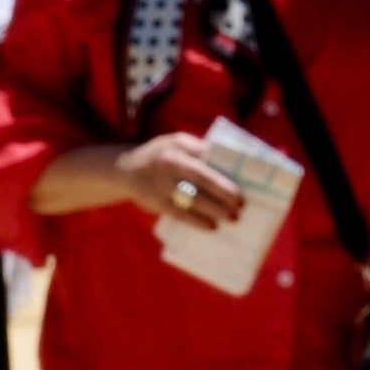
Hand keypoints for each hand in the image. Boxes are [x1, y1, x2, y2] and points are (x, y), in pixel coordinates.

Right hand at [122, 132, 243, 228]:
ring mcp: (162, 183)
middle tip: (241, 204)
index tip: (245, 182)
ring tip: (232, 217)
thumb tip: (230, 164)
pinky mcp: (156, 201)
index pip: (208, 156)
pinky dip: (197, 221)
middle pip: (203, 178)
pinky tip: (211, 226)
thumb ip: (199, 151)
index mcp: (180, 145)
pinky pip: (180, 213)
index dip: (227, 170)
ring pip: (193, 198)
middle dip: (224, 192)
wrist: (125, 169)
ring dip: (215, 209)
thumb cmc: (160, 156)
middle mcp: (171, 162)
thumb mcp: (176, 144)